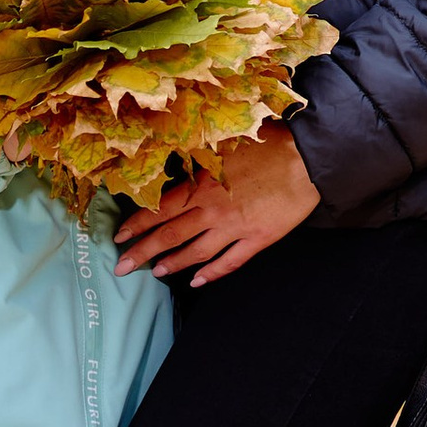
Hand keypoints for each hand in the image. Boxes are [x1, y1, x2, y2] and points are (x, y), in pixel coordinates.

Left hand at [116, 133, 322, 286]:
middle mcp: (213, 210)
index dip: (137, 225)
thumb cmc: (267, 144)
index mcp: (202, 185)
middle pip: (170, 235)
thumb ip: (197, 159)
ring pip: (196, 252)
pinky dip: (212, 274)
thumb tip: (171, 163)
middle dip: (143, 252)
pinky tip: (198, 281)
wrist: (307, 159)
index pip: (159, 210)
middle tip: (121, 267)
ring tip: (155, 272)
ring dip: (173, 264)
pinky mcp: (257, 239)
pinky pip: (230, 262)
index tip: (119, 237)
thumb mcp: (224, 144)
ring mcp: (235, 227)